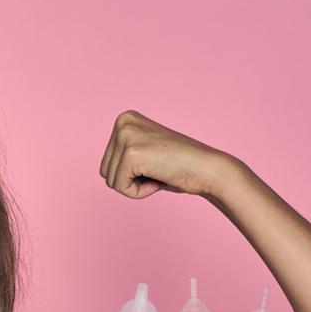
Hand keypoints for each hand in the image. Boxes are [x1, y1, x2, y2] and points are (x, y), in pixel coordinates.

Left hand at [99, 111, 233, 199]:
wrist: (207, 169)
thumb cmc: (179, 166)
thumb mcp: (145, 152)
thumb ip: (125, 154)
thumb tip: (103, 169)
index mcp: (125, 119)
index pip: (107, 162)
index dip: (130, 173)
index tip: (155, 163)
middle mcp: (123, 123)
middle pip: (105, 171)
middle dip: (130, 180)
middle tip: (158, 170)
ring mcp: (126, 136)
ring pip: (110, 180)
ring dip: (135, 186)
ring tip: (159, 173)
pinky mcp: (131, 155)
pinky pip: (120, 188)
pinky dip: (139, 192)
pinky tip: (159, 179)